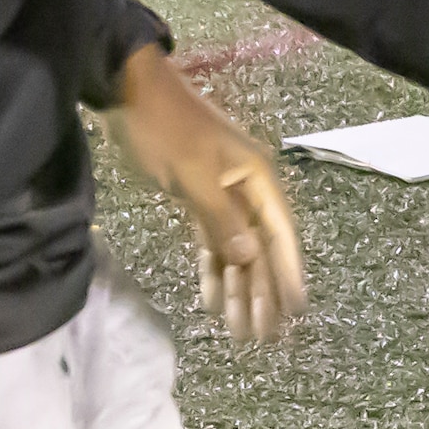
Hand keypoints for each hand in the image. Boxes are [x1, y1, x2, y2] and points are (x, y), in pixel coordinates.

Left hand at [107, 45, 304, 344]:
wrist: (132, 92)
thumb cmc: (165, 130)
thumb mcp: (193, 175)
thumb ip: (221, 219)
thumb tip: (251, 258)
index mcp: (257, 179)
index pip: (279, 235)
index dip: (288, 273)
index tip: (296, 310)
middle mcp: (247, 189)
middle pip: (260, 248)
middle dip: (260, 291)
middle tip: (261, 335)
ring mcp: (223, 193)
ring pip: (237, 248)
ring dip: (237, 286)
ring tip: (239, 328)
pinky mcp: (199, 197)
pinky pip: (213, 241)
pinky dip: (213, 268)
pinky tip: (211, 297)